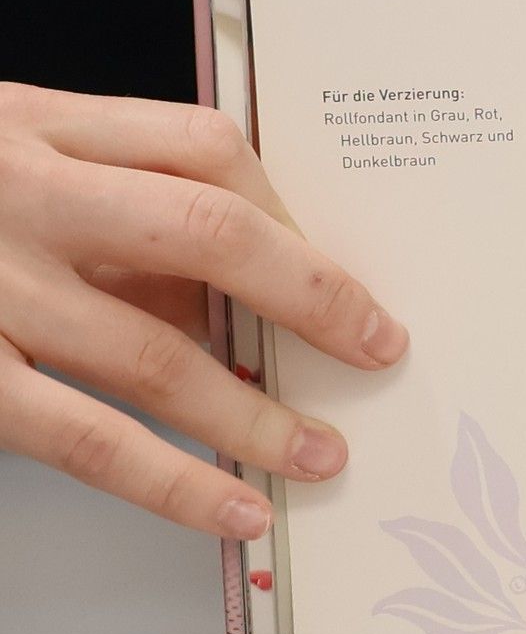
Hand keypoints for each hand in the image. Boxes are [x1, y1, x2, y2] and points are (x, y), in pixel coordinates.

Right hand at [0, 83, 407, 537]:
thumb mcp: (3, 157)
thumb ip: (106, 206)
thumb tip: (240, 300)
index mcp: (33, 122)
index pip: (204, 143)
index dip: (287, 211)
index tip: (337, 270)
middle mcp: (15, 191)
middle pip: (207, 229)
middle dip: (314, 294)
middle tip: (381, 346)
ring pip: (154, 349)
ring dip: (257, 413)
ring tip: (322, 454)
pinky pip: (83, 437)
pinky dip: (173, 482)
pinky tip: (236, 511)